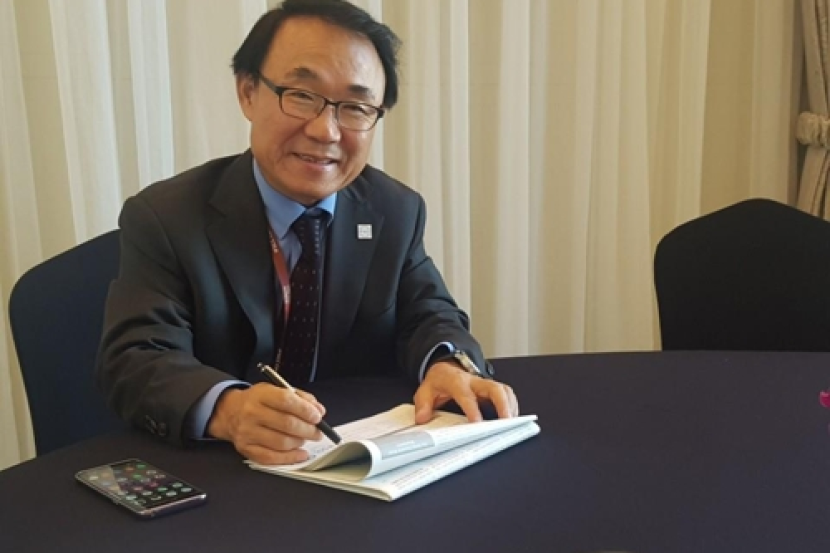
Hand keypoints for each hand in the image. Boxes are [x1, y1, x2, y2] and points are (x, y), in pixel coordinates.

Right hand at [207, 384, 325, 464]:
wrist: (230, 412)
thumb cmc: (258, 401)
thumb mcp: (277, 390)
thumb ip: (300, 398)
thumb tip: (318, 411)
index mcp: (261, 394)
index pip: (286, 401)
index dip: (305, 410)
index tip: (317, 417)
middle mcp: (252, 413)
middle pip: (286, 424)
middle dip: (308, 430)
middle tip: (318, 432)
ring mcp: (247, 432)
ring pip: (281, 442)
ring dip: (299, 442)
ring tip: (304, 439)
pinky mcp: (246, 448)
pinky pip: (271, 457)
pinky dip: (290, 458)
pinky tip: (300, 454)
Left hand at [413, 361, 518, 423]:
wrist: (446, 368)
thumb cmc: (439, 381)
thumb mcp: (425, 390)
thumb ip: (423, 404)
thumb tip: (422, 418)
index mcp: (457, 382)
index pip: (467, 396)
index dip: (473, 409)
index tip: (478, 423)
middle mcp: (474, 381)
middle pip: (494, 389)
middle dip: (503, 405)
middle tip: (506, 422)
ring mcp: (485, 384)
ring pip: (503, 390)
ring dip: (510, 406)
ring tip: (513, 423)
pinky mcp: (491, 388)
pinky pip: (506, 394)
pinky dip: (512, 405)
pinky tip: (512, 417)